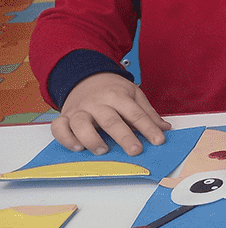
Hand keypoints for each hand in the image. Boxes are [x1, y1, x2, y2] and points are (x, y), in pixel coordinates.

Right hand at [51, 72, 169, 155]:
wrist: (85, 76)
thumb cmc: (111, 89)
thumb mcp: (133, 94)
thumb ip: (147, 113)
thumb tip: (165, 128)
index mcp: (117, 96)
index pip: (135, 113)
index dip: (148, 128)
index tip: (159, 140)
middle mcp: (97, 103)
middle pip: (110, 120)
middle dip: (124, 136)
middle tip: (135, 150)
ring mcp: (79, 110)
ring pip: (81, 124)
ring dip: (91, 138)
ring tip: (103, 150)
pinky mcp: (64, 117)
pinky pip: (59, 128)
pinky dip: (65, 138)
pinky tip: (77, 148)